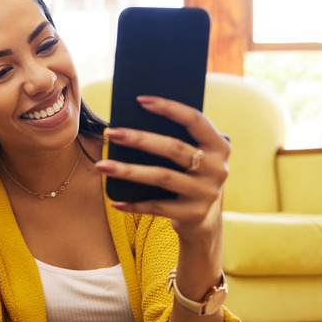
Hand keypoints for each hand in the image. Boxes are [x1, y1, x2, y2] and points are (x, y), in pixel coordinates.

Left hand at [94, 95, 230, 244]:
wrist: (203, 221)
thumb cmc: (189, 178)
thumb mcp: (192, 157)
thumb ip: (176, 140)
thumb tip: (131, 124)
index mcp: (219, 146)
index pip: (195, 120)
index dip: (169, 108)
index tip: (140, 100)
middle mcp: (217, 168)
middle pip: (174, 148)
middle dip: (139, 139)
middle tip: (111, 133)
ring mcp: (207, 193)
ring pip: (162, 177)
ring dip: (128, 171)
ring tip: (102, 166)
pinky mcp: (194, 214)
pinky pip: (158, 207)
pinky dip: (134, 205)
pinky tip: (114, 201)